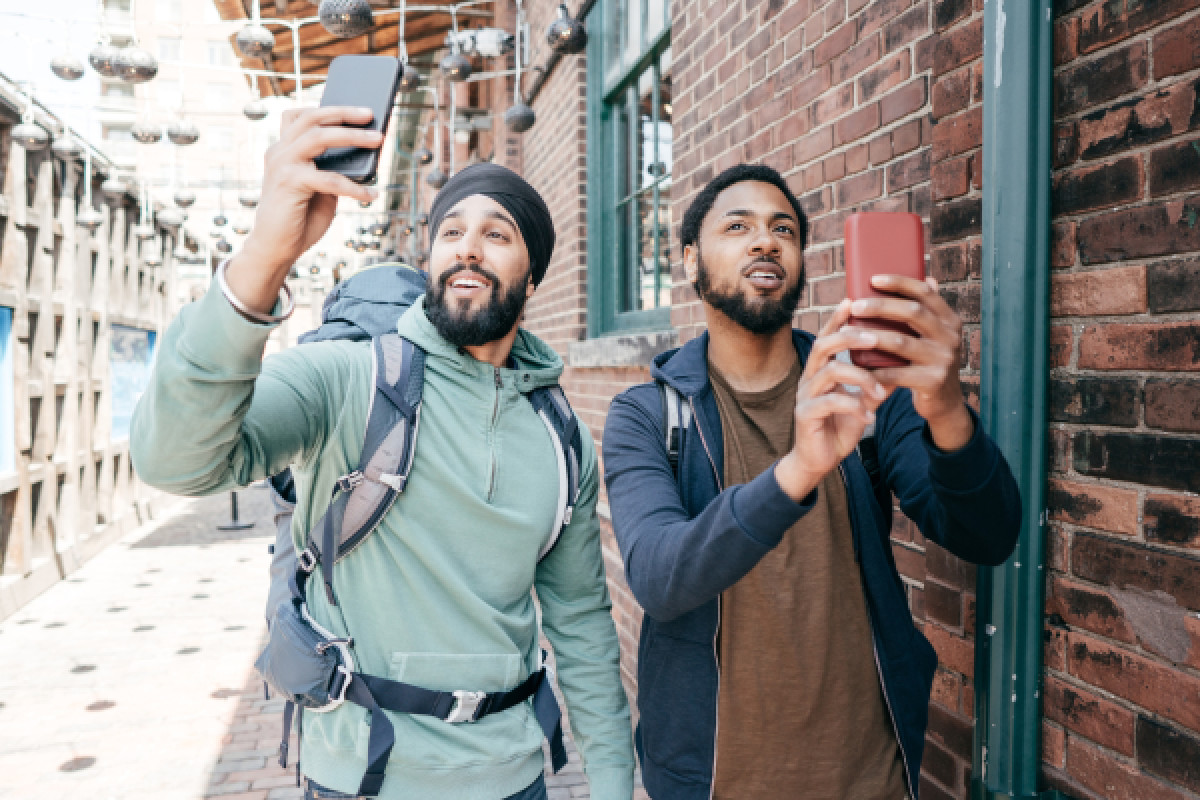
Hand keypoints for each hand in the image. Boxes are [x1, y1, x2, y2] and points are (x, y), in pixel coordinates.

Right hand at [226, 106, 382, 312]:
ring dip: (351, 136)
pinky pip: (329, 178)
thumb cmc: (299, 218)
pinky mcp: (289, 183)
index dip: (326, 107)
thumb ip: (333, 169)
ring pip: (318, 137)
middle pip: (311, 118)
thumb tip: (364, 155)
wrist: (276, 247)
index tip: (355, 107)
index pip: (299, 116)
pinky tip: (371, 195)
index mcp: (284, 149)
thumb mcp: (321, 189)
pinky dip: (354, 187)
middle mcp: (279, 152)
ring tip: (377, 139)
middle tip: (370, 113)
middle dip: (343, 112)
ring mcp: (282, 165)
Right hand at [774, 300, 890, 501]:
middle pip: (823, 345)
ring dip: (858, 375)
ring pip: (828, 372)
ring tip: (878, 386)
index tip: (854, 299)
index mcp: (821, 368)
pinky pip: (829, 403)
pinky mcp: (806, 415)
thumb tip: (903, 358)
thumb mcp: (864, 398)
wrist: (820, 458)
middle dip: (849, 337)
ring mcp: (806, 395)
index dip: (838, 317)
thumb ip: (878, 378)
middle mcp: (810, 376)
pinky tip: (869, 416)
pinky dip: (853, 407)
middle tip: (873, 336)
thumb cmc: (840, 424)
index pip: (829, 335)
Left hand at [844, 275, 973, 450]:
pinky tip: (856, 365)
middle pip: (913, 313)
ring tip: (847, 332)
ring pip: (901, 342)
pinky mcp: (933, 382)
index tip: (873, 279)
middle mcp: (950, 337)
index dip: (900, 282)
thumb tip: (926, 277)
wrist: (944, 403)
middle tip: (856, 306)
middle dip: (881, 307)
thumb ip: (927, 312)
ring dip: (870, 336)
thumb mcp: (933, 336)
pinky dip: (874, 369)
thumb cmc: (928, 363)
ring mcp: (943, 360)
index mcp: (949, 320)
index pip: (926, 292)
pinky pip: (896, 373)